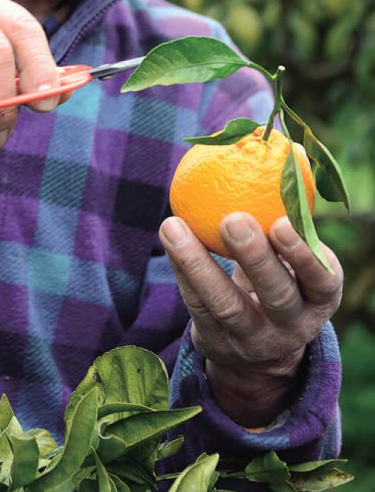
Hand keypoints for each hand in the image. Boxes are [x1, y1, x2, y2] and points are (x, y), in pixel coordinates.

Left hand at [159, 212, 342, 426]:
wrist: (259, 344)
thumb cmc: (281, 276)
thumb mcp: (294, 257)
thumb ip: (292, 213)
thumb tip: (290, 147)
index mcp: (319, 298)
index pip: (321, 280)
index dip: (304, 254)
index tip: (283, 221)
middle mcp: (292, 325)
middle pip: (277, 295)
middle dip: (255, 258)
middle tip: (233, 219)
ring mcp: (253, 339)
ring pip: (226, 305)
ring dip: (197, 264)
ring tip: (173, 226)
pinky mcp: (217, 343)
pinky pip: (196, 305)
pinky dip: (182, 269)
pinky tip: (170, 236)